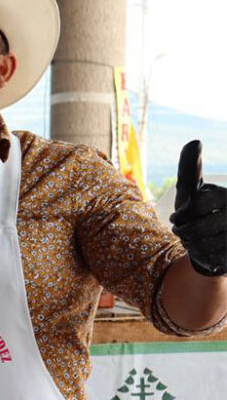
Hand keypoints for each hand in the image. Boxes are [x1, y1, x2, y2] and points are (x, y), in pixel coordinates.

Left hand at [171, 140, 225, 276]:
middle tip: (184, 232)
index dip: (181, 214)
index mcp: (225, 196)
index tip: (176, 218)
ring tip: (195, 240)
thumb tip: (194, 141)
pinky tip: (205, 251)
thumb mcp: (190, 190)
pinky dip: (201, 256)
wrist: (210, 244)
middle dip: (183, 232)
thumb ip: (190, 168)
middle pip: (197, 227)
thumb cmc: (196, 213)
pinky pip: (211, 258)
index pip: (197, 205)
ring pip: (202, 244)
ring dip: (191, 245)